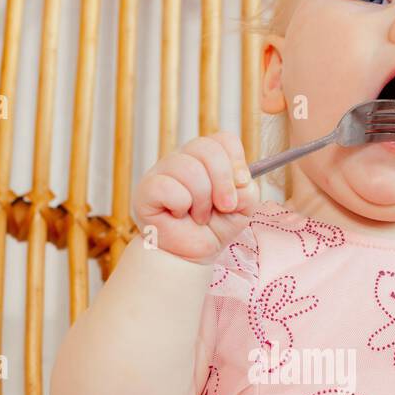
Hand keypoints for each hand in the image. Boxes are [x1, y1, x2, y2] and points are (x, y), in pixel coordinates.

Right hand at [132, 131, 259, 262]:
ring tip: (199, 216)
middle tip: (223, 207)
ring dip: (202, 201)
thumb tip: (240, 181)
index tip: (241, 185)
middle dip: (223, 183)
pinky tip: (177, 215)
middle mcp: (183, 158)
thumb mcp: (241, 209)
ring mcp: (161, 171)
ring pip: (190, 169)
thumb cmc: (212, 229)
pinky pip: (170, 188)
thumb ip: (247, 191)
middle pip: (208, 149)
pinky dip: (180, 206)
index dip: (236, 161)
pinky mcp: (146, 189)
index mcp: (205, 158)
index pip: (223, 140)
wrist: (189, 255)